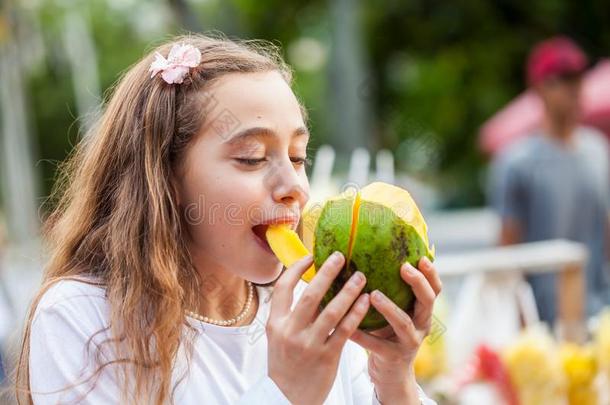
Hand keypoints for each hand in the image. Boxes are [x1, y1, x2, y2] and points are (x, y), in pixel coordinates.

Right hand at [267, 252, 370, 404]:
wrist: (287, 400)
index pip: (283, 287)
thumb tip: (309, 285)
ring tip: (361, 276)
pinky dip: (356, 313)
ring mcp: (309, 345)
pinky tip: (366, 301)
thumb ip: (290, 314)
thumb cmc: (285, 365)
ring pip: (331, 311)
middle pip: (310, 294)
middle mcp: (290, 331)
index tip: (311, 256)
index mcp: (276, 323)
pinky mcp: (327, 358)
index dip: (296, 269)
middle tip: (341, 256)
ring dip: (348, 291)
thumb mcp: (278, 337)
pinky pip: (344, 330)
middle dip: (327, 272)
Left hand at [349, 257, 441, 403]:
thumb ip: (390, 291)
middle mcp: (421, 325)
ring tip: (374, 295)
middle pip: (428, 301)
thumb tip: (369, 255)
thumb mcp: (395, 312)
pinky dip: (362, 335)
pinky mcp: (393, 357)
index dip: (431, 274)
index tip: (421, 257)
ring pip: (404, 323)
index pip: (434, 289)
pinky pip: (377, 345)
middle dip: (418, 283)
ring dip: (390, 308)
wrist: (390, 375)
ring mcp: (409, 343)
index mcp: (422, 311)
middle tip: (404, 268)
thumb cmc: (387, 335)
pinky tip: (348, 328)